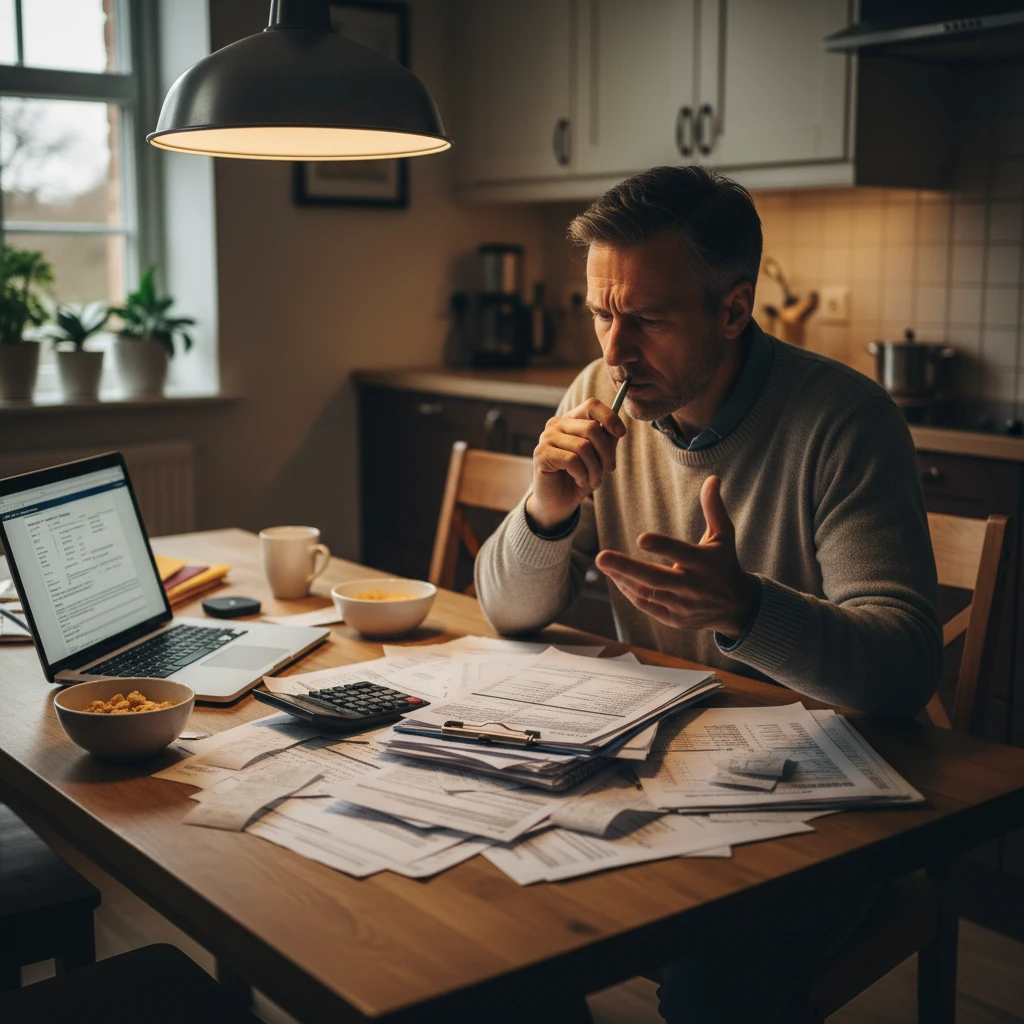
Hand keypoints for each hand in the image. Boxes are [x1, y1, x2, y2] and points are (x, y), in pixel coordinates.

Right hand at [526, 397, 625, 531]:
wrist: (558, 502)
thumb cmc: (579, 478)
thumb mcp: (598, 459)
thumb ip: (606, 442)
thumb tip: (616, 431)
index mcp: (571, 420)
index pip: (591, 406)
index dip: (609, 417)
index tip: (621, 433)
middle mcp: (556, 424)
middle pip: (591, 428)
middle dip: (606, 452)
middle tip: (609, 469)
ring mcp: (546, 438)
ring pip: (583, 447)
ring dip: (595, 469)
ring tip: (594, 481)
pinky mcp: (541, 454)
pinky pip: (571, 460)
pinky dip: (582, 474)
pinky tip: (580, 481)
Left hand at [594, 475, 759, 639]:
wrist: (737, 607)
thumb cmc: (725, 564)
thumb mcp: (723, 536)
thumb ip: (714, 508)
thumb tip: (713, 478)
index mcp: (705, 563)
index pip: (682, 554)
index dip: (662, 547)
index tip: (640, 538)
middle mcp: (694, 586)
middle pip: (657, 578)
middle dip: (627, 568)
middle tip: (601, 557)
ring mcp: (683, 605)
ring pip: (648, 593)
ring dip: (623, 579)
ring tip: (603, 563)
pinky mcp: (674, 619)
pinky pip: (647, 605)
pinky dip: (630, 592)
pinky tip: (617, 578)